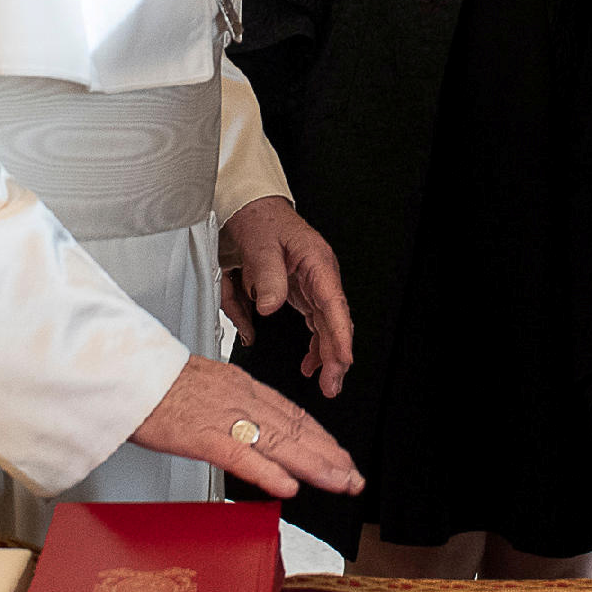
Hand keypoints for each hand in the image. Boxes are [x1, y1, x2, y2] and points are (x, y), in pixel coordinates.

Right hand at [129, 355, 361, 499]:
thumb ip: (231, 406)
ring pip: (279, 442)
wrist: (123, 371)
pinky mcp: (201, 435)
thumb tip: (250, 430)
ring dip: (314, 465)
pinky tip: (288, 487)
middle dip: (330, 456)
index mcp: (241, 385)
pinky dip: (268, 472)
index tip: (341, 456)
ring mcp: (223, 416)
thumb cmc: (154, 383)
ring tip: (340, 483)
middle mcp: (240, 398)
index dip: (321, 438)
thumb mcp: (204, 387)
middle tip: (354, 479)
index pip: (292, 414)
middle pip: (295, 429)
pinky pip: (241, 455)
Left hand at [218, 196, 352, 394]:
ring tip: (325, 381)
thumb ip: (266, 274)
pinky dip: (311, 344)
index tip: (342, 359)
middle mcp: (318, 275)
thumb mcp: (259, 243)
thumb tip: (269, 306)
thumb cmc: (259, 218)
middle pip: (334, 321)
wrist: (249, 207)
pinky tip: (308, 362)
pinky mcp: (298, 291)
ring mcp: (310, 284)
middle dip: (335, 355)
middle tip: (331, 385)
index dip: (339, 335)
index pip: (333, 305)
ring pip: (325, 325)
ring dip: (326, 354)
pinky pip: (312, 322)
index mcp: (316, 261)